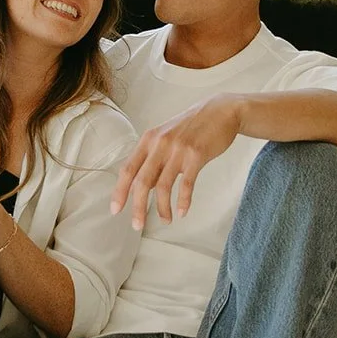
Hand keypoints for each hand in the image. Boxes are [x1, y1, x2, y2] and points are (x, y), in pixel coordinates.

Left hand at [110, 96, 241, 228]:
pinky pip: (186, 184)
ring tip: (165, 220)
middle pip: (142, 181)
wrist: (221, 111)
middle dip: (137, 207)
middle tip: (137, 226)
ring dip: (162, 208)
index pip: (128, 169)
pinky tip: (182, 212)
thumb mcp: (166, 138)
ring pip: (163, 186)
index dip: (120, 191)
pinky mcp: (196, 155)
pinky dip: (183, 201)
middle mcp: (160, 144)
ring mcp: (178, 150)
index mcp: (148, 140)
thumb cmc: (192, 127)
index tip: (115, 209)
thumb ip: (153, 160)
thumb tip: (144, 187)